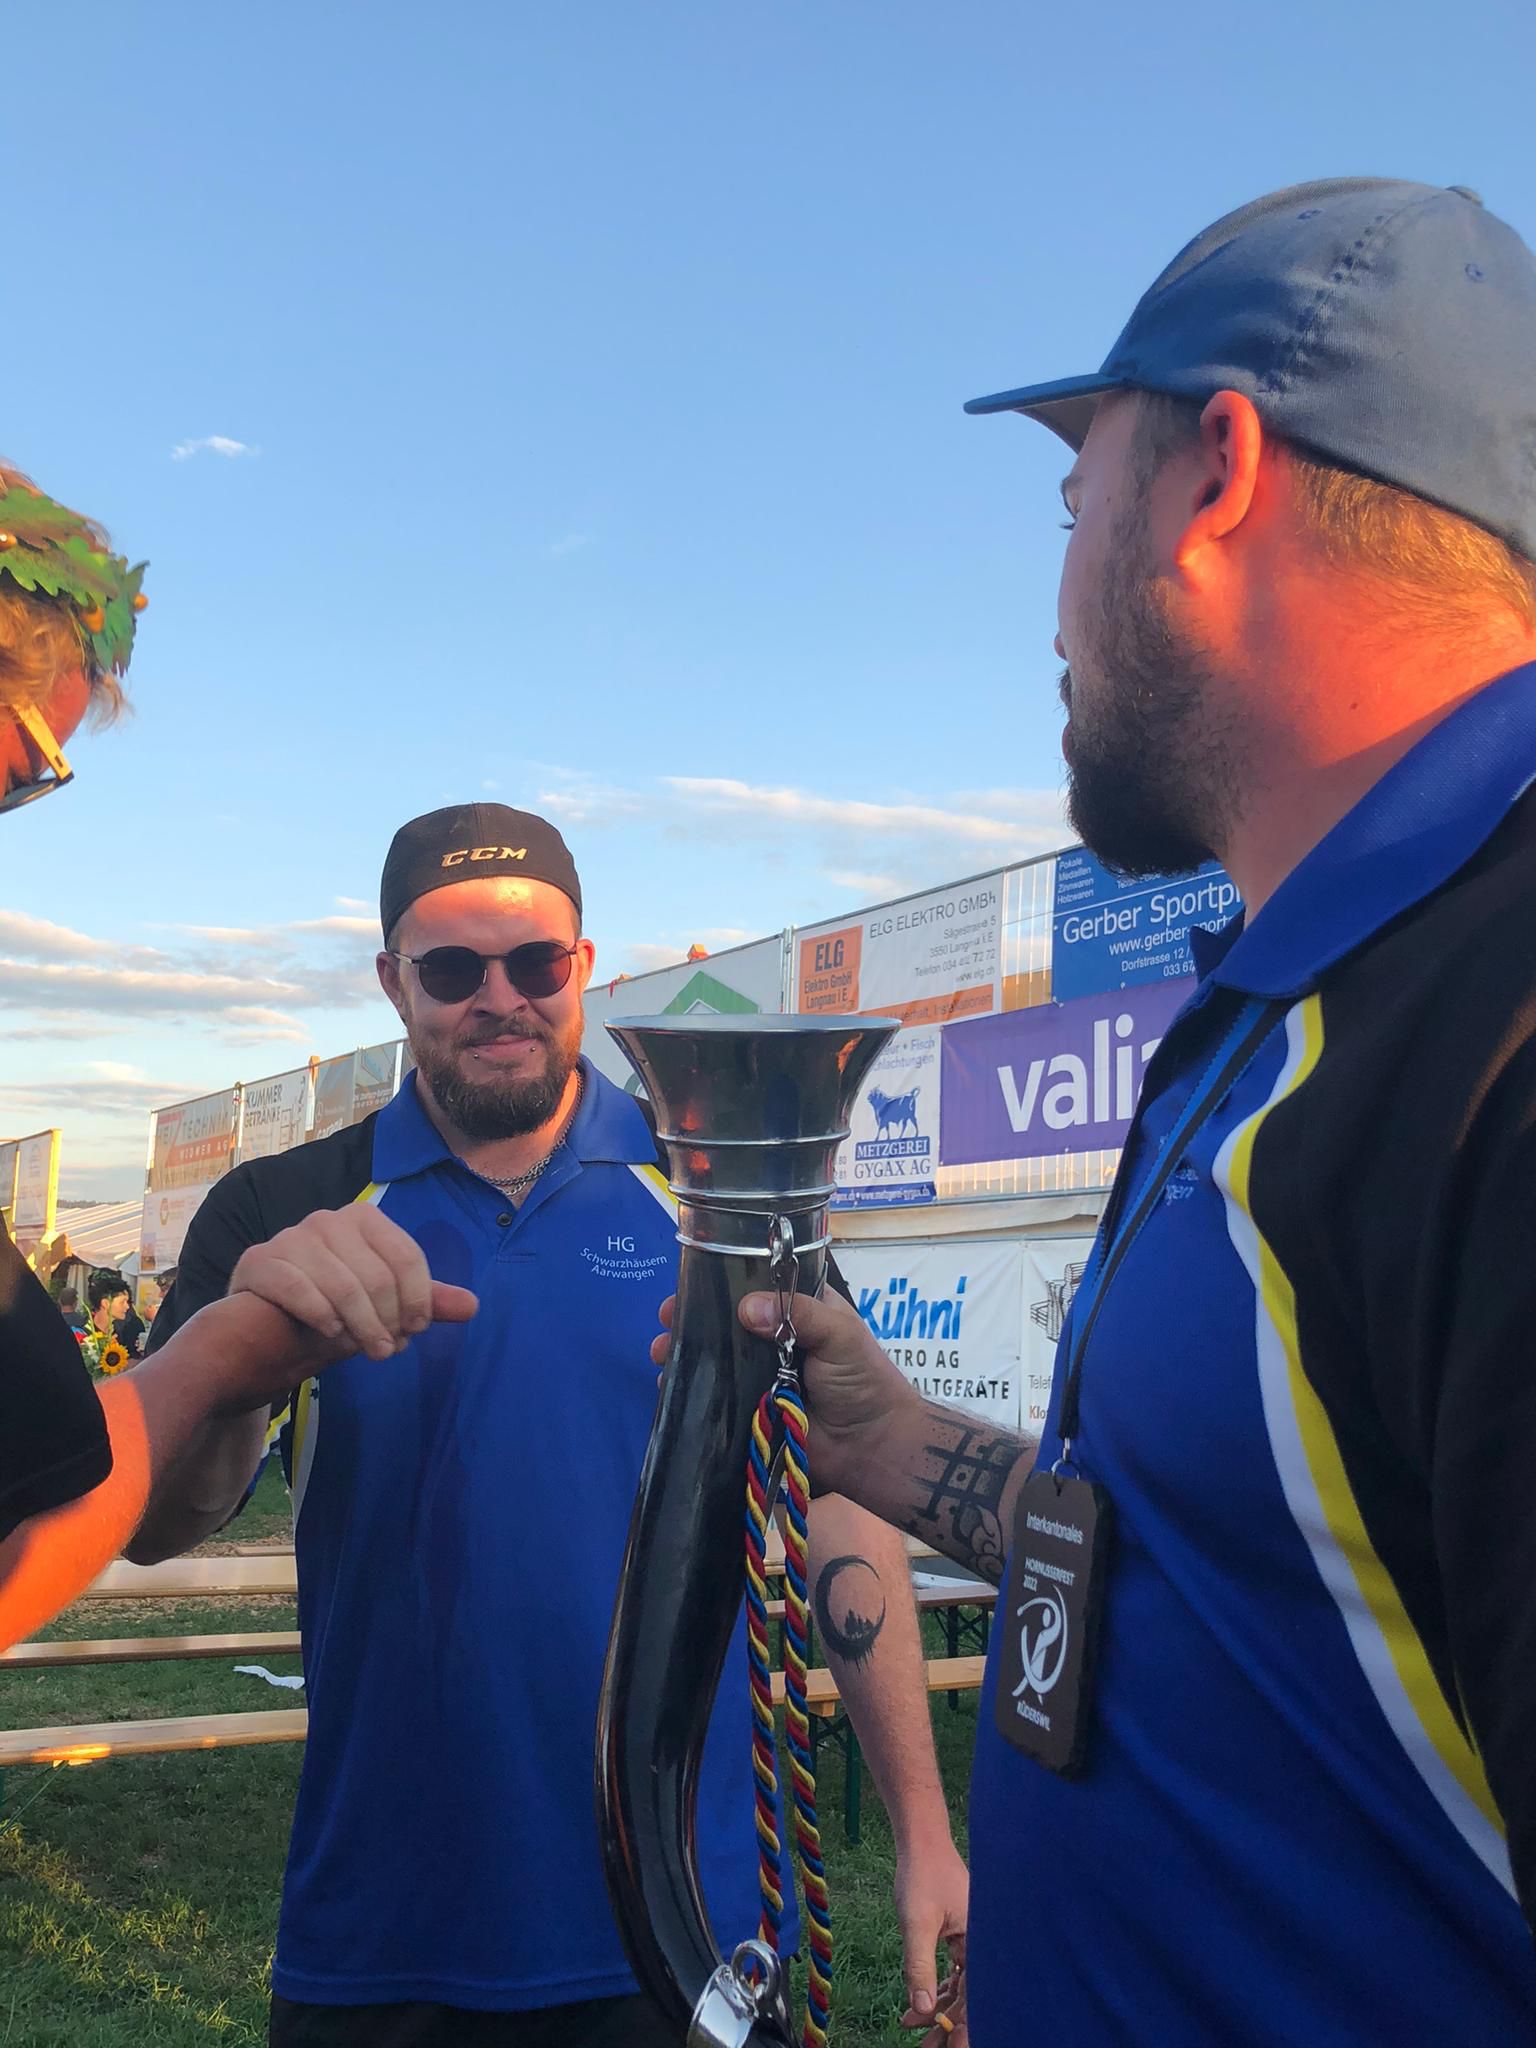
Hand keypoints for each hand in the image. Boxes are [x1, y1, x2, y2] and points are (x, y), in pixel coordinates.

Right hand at [228, 1205, 477, 1363]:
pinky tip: (332, 1334)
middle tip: (388, 1350)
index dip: (418, 1298)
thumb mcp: (385, 1307)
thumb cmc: (334, 1312)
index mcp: (364, 1219)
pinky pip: (298, 1288)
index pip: (406, 1257)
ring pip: (342, 1285)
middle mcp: (326, 1220)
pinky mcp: (259, 1261)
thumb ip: (425, 1303)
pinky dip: (321, 1316)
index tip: (416, 1330)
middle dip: (388, 1320)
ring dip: (361, 1326)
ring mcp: (290, 1238)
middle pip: (376, 1275)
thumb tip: (473, 1306)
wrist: (267, 1332)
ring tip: (368, 1351)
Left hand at [895, 1842, 968, 2039]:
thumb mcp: (917, 1922)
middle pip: (969, 1995)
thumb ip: (919, 1966)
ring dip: (938, 2008)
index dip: (961, 2025)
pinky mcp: (961, 1935)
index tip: (946, 2045)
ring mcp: (973, 1939)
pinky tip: (918, 2003)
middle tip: (925, 2045)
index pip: (975, 1996)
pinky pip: (954, 1971)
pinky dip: (937, 1988)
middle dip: (946, 2022)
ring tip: (911, 2027)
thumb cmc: (922, 1875)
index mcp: (981, 1941)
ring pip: (960, 1986)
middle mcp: (982, 1943)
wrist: (922, 1842)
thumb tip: (922, 2010)